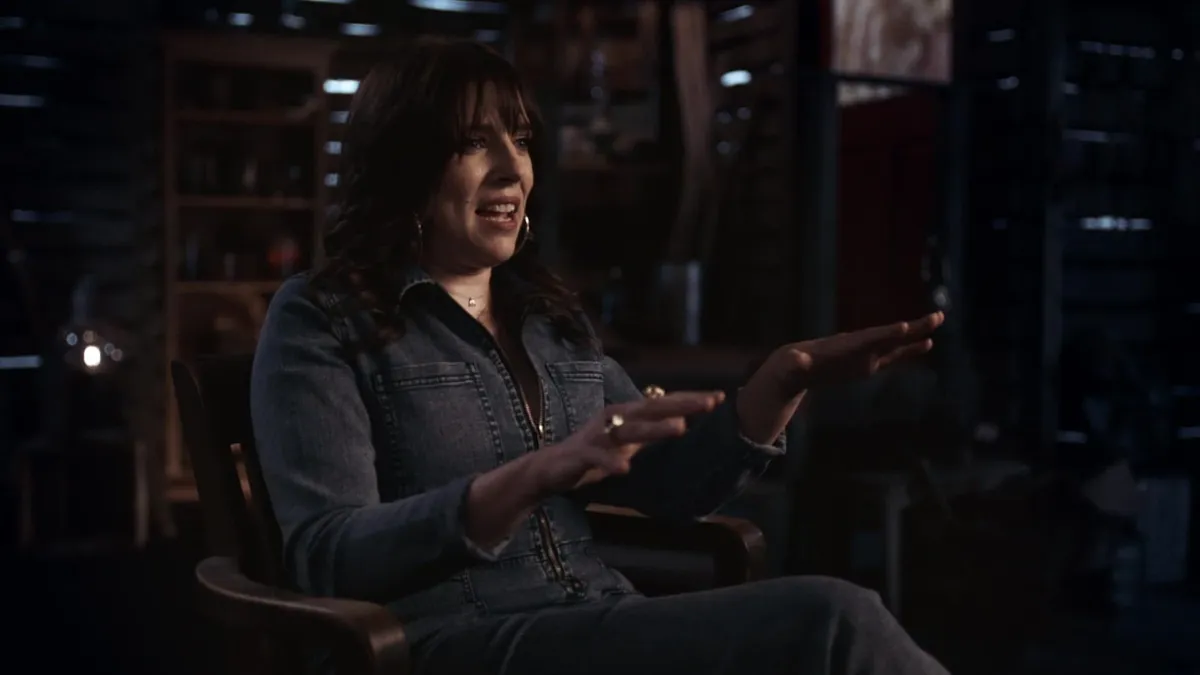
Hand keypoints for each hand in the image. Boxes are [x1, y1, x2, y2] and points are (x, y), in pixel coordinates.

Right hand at [534, 390, 724, 494]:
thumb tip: (682, 420)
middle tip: (709, 404)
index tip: (719, 398)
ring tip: (680, 429)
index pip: (663, 403)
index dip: (690, 400)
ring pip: (630, 431)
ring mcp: (598, 436)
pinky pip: (598, 459)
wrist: (551, 468)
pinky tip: (624, 469)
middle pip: (652, 409)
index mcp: (628, 414)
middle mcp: (615, 419)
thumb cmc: (595, 452)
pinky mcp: (581, 455)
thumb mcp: (628, 440)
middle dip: (681, 406)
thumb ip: (651, 430)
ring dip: (655, 429)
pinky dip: (611, 463)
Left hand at [736, 312, 944, 443]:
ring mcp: (867, 353)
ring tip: (939, 320)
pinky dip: (910, 350)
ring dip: (918, 334)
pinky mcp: (869, 363)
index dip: (884, 335)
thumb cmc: (793, 366)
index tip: (903, 327)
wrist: (796, 366)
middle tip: (937, 316)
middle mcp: (860, 345)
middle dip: (913, 327)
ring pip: (897, 344)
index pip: (868, 339)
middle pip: (890, 335)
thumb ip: (795, 364)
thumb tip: (794, 360)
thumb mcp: (792, 367)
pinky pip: (894, 357)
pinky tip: (927, 344)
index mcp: (844, 346)